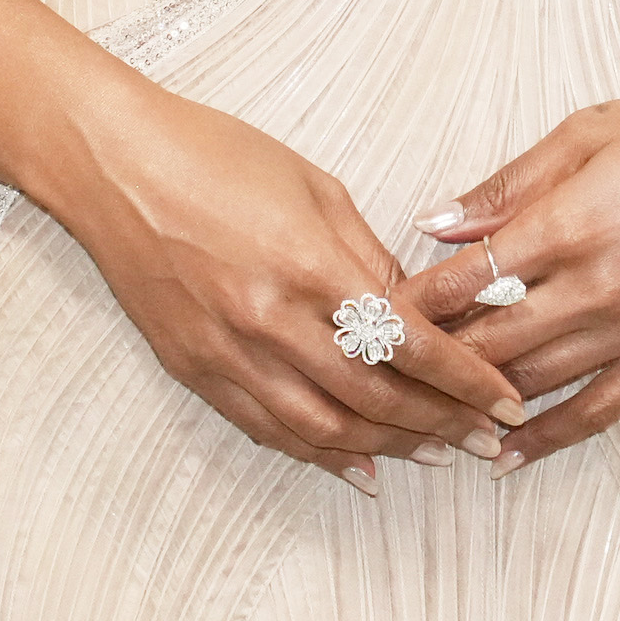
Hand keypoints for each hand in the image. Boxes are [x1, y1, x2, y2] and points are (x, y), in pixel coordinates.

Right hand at [47, 83, 524, 492]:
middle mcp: (271, 320)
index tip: (505, 398)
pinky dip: (318, 454)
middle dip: (441, 423)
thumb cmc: (215, 155)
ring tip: (435, 456)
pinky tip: (357, 465)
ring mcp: (228, 352)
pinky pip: (267, 428)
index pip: (409, 342)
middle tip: (487, 440)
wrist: (114, 165)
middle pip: (375, 397)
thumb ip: (368, 256)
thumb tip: (417, 310)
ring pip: (325, 427)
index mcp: (310, 266)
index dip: (465, 379)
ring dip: (388, 448)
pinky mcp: (195, 369)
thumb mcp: (313, 186)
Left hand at [401, 86, 619, 471]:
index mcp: (572, 222)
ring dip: (473, 402)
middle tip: (376, 375)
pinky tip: (505, 453)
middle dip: (427, 361)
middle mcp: (599, 286)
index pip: (467, 278)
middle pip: (490, 340)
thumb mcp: (590, 131)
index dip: (411, 303)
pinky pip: (595, 412)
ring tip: (421, 415)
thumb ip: (509, 184)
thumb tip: (437, 223)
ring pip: (533, 382)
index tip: (365, 316)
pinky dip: (545, 438)